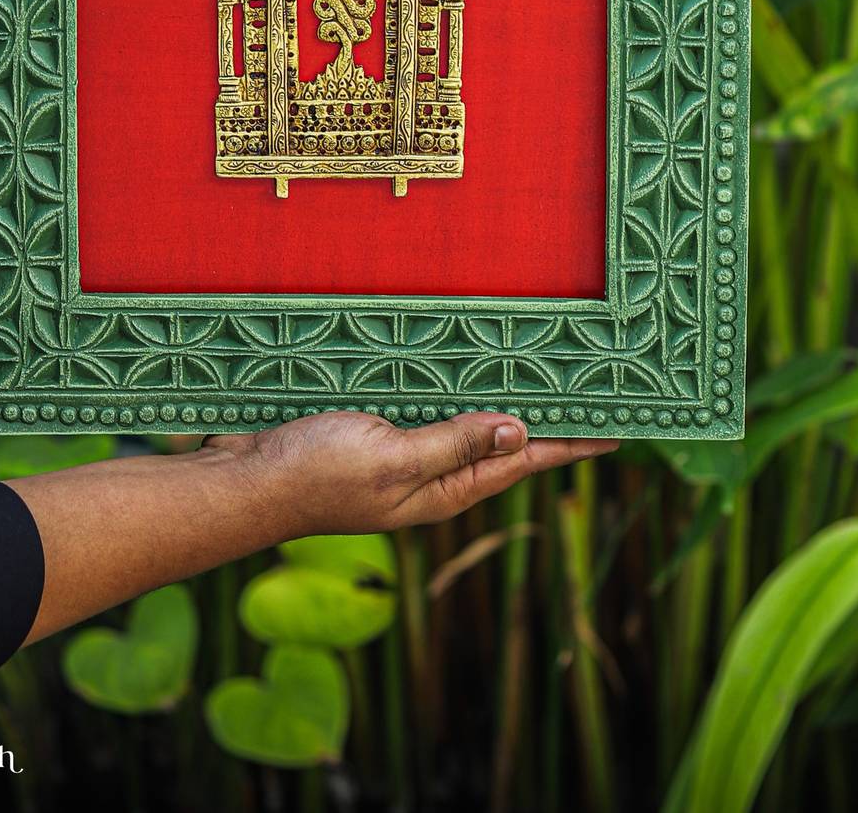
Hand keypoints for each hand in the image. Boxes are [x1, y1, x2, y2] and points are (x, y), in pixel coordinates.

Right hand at [10, 409, 616, 644]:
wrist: (240, 482)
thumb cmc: (312, 474)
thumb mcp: (391, 459)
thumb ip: (453, 444)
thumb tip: (521, 429)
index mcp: (440, 489)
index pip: (522, 461)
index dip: (571, 443)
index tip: (617, 427)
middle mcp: (427, 475)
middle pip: (500, 443)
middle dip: (544, 420)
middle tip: (587, 390)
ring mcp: (396, 455)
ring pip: (463, 422)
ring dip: (498, 400)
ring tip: (537, 373)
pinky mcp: (368, 433)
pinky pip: (422, 408)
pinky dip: (448, 389)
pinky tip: (453, 367)